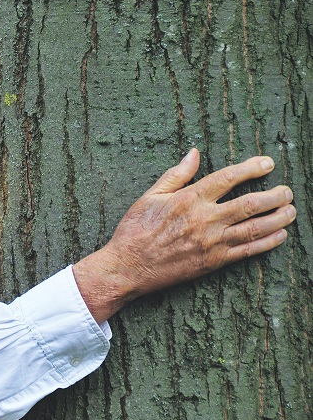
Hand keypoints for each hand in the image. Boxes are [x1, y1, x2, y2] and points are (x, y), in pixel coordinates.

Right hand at [74, 148, 295, 322]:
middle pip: (250, 204)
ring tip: (291, 210)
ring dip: (277, 218)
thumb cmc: (135, 229)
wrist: (128, 266)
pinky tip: (280, 235)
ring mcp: (211, 242)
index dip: (251, 169)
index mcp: (188, 199)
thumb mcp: (150, 196)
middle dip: (274, 196)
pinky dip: (267, 242)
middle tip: (287, 191)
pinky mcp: (213, 261)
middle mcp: (204, 219)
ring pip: (254, 227)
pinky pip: (247, 251)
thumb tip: (194, 153)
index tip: (268, 163)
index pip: (227, 178)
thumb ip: (176, 174)